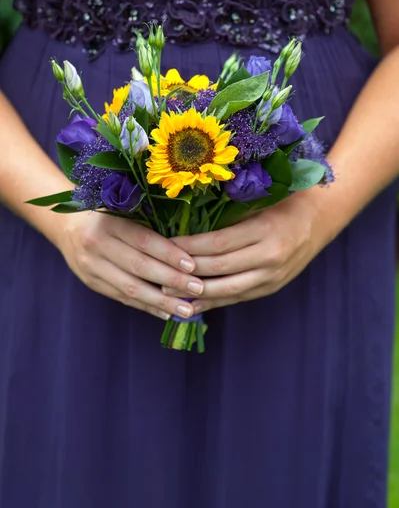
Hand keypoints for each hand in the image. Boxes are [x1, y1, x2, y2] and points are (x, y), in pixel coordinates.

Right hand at [57, 211, 203, 319]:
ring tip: (187, 310)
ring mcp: (91, 266)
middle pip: (139, 266)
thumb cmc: (106, 214)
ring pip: (130, 288)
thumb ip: (148, 223)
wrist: (67, 225)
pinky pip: (122, 298)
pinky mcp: (91, 283)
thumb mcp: (122, 210)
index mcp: (109, 222)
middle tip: (198, 288)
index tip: (193, 265)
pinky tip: (166, 312)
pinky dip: (146, 306)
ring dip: (161, 301)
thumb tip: (188, 245)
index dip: (169, 253)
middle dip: (171, 280)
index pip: (143, 240)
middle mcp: (97, 244)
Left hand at [168, 193, 327, 311]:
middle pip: (220, 268)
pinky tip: (193, 305)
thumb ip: (228, 217)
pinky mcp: (271, 288)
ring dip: (196, 294)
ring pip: (228, 289)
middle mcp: (269, 255)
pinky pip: (238, 298)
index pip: (218, 243)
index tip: (165, 246)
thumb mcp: (257, 204)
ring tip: (169, 294)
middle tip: (159, 275)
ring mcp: (272, 276)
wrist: (318, 220)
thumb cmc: (282, 204)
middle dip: (187, 273)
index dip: (189, 248)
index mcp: (264, 229)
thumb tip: (188, 225)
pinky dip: (214, 302)